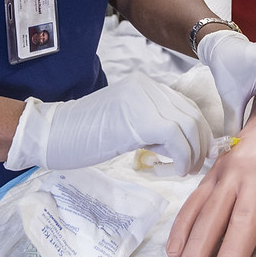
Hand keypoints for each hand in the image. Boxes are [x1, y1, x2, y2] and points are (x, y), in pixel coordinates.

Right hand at [5, 72, 212, 175]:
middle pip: (193, 115)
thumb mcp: (126, 124)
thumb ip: (153, 127)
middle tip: (193, 168)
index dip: (199, 133)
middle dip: (201, 145)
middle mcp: (148, 86)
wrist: (54, 133)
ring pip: (190, 126)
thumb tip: (184, 146)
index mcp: (145, 85)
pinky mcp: (140, 119)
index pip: (186, 106)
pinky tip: (172, 170)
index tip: (196, 155)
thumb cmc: (84, 135)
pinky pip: (177, 138)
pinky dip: (182, 158)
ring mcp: (144, 99)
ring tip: (181, 171)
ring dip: (193, 154)